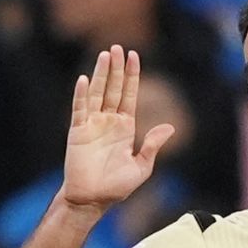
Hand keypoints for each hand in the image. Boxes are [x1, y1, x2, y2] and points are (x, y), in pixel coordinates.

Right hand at [57, 46, 173, 213]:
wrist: (92, 200)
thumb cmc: (116, 187)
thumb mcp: (141, 167)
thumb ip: (152, 146)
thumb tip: (169, 127)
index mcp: (125, 127)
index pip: (129, 95)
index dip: (132, 76)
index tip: (134, 55)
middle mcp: (108, 121)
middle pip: (113, 89)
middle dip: (117, 68)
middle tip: (118, 47)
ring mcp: (92, 124)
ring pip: (98, 93)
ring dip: (101, 74)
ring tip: (105, 55)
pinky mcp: (78, 132)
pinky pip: (80, 109)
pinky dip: (82, 95)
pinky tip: (85, 79)